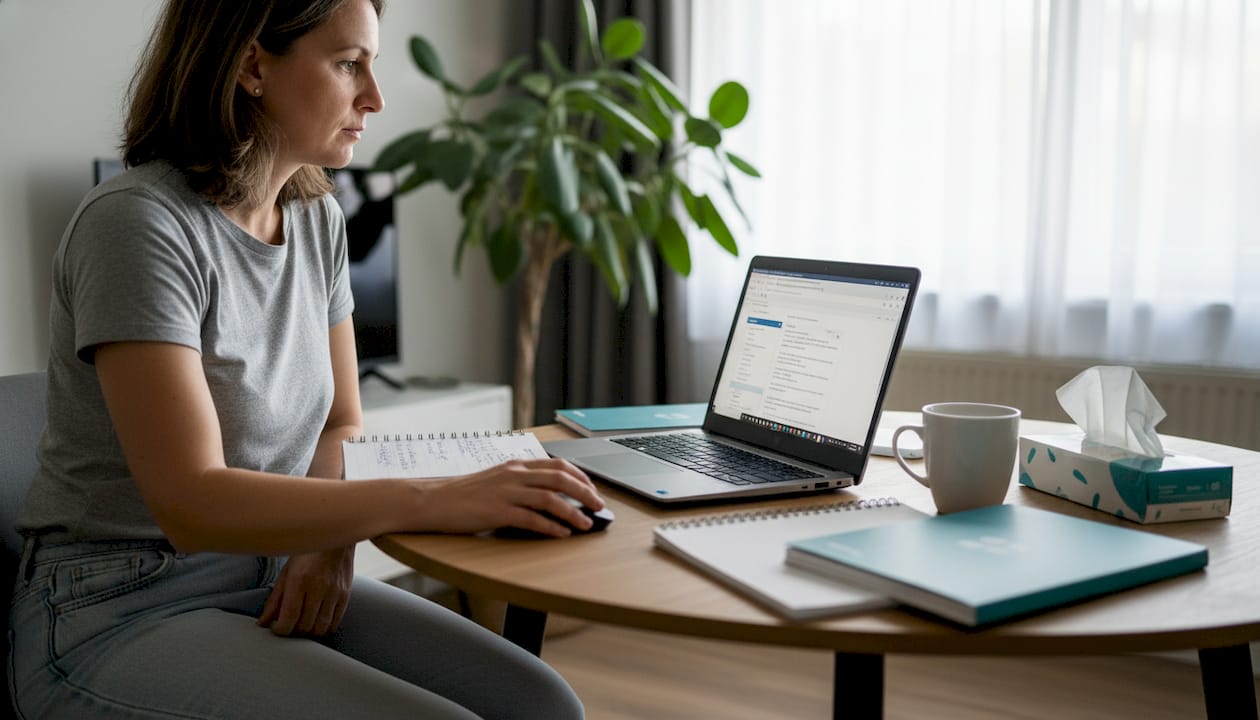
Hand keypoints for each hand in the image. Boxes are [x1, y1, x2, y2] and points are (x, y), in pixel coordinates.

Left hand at [258, 546, 353, 636]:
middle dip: (293, 632)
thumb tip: (263, 623)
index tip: (276, 628)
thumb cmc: (306, 553)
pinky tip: (316, 623)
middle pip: (305, 626)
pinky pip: (335, 622)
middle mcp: (318, 587)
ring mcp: (334, 592)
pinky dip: (324, 628)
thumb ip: (275, 600)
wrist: (334, 536)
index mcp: (299, 580)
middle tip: (288, 626)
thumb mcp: (286, 572)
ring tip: (302, 626)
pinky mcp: (346, 594)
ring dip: (309, 633)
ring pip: (321, 628)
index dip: (280, 630)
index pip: (289, 618)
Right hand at [417, 457, 603, 537]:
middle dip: (586, 493)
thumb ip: (521, 483)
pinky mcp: (497, 512)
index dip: (581, 478)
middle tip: (599, 507)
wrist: (434, 500)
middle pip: (560, 479)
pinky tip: (562, 534)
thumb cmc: (464, 494)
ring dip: (573, 512)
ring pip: (550, 499)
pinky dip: (551, 527)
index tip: (593, 490)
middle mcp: (514, 475)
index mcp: (516, 465)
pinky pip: (532, 519)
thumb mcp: (497, 480)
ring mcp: (506, 493)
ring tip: (586, 524)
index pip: (558, 465)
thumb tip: (548, 495)